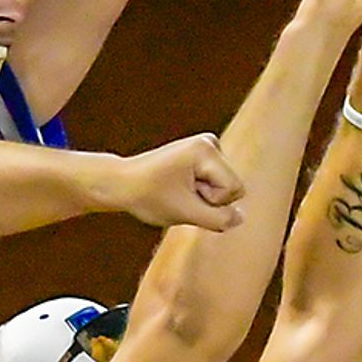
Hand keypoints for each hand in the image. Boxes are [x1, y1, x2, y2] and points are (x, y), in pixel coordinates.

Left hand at [107, 134, 243, 230]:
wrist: (121, 183)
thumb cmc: (148, 196)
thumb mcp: (186, 213)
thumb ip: (219, 219)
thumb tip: (241, 217)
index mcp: (206, 149)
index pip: (235, 189)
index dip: (212, 202)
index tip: (182, 195)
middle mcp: (209, 142)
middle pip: (233, 187)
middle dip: (209, 199)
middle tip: (178, 194)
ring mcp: (206, 147)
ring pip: (225, 187)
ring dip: (203, 197)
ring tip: (176, 190)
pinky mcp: (201, 155)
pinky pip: (217, 184)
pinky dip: (199, 192)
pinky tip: (178, 187)